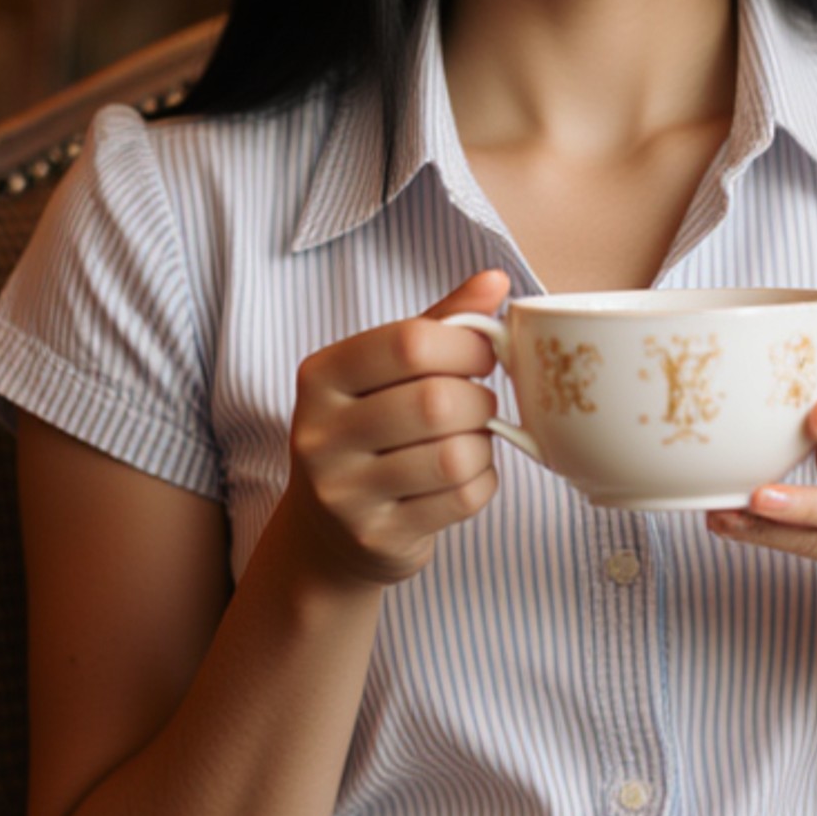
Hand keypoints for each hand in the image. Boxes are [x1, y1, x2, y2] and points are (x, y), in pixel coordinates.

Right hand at [279, 270, 511, 588]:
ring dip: (483, 444)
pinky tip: (465, 475)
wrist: (325, 532)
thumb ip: (438, 323)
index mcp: (321, 376)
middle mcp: (321, 434)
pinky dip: (482, 482)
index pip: (409, 342)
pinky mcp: (377, 536)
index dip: (467, 345)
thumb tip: (495, 279)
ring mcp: (344, 493)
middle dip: (480, 399)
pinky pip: (462, 499)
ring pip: (455, 456)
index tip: (483, 356)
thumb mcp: (384, 372)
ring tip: (471, 439)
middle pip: (437, 402)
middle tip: (480, 402)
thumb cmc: (368, 431)